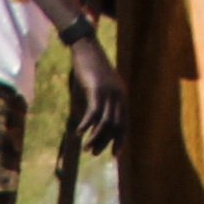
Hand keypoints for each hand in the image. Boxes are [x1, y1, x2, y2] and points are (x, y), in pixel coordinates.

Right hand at [68, 32, 123, 154]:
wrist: (87, 48)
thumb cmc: (91, 68)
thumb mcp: (100, 88)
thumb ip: (102, 103)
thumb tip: (97, 123)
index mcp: (122, 96)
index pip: (124, 123)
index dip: (120, 140)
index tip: (115, 155)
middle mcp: (119, 95)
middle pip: (116, 126)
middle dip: (105, 142)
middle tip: (94, 153)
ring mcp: (109, 92)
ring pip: (105, 122)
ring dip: (95, 137)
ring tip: (86, 147)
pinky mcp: (97, 89)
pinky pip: (94, 113)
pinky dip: (87, 125)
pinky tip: (78, 132)